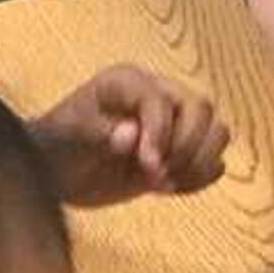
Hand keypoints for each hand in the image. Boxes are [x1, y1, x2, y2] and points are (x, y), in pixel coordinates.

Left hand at [31, 65, 231, 207]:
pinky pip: (213, 161)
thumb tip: (131, 134)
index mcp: (127, 83)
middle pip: (201, 108)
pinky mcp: (183, 153)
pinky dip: (199, 178)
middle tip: (156, 177)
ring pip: (217, 132)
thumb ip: (99, 133)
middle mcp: (157, 95)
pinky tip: (168, 189)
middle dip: (186, 146)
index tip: (149, 166)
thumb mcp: (67, 138)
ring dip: (198, 162)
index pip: (161, 99)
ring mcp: (174, 124)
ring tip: (164, 184)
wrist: (56, 174)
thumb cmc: (55, 147)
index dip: (160, 132)